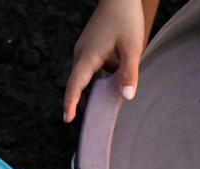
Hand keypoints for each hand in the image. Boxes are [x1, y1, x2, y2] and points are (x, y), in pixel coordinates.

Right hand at [63, 0, 147, 122]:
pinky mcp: (90, 46)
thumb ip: (129, 73)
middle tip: (94, 118)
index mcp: (88, 56)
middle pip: (79, 83)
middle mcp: (81, 54)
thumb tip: (126, 97)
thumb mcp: (132, 47)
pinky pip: (93, 67)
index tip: (67, 119)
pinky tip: (117, 70)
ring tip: (109, 94)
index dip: (70, 103)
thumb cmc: (125, 18)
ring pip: (88, 75)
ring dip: (97, 85)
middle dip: (83, 100)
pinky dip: (102, 74)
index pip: (75, 84)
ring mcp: (84, 49)